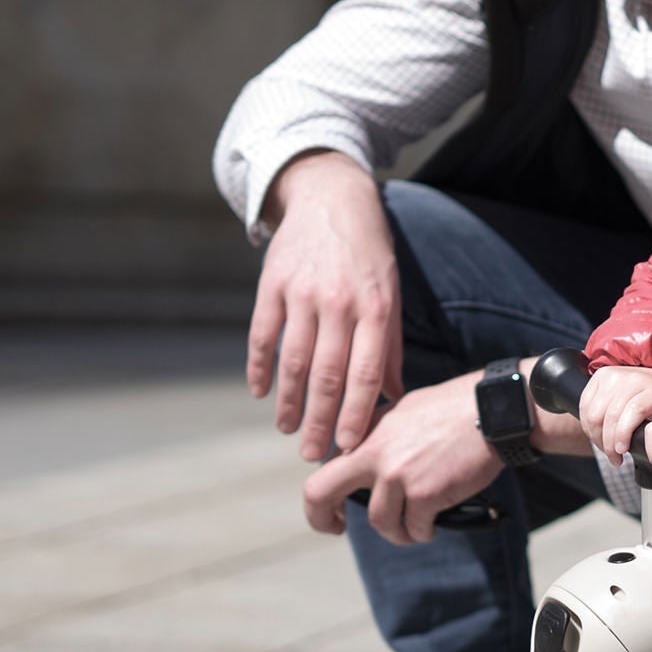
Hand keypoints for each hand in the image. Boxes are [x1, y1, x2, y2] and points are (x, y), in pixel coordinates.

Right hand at [248, 151, 403, 459]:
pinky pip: (262, 334)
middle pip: (326, 375)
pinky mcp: (272, 283)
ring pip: (292, 360)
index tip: (348, 446)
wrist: (332, 198)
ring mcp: (302, 292)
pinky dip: (259, 366)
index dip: (355, 413)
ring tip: (287, 428)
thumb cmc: (369, 253)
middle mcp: (339, 303)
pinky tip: (261, 391)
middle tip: (312, 453)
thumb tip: (392, 397)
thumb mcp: (391, 293)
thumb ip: (388, 346)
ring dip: (288, 401)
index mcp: (375, 308)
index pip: (365, 373)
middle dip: (318, 420)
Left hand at [301, 371, 496, 543]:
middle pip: (319, 492)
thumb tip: (368, 464)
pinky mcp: (424, 494)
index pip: (324, 467)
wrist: (492, 411)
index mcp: (367, 431)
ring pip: (380, 522)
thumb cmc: (454, 408)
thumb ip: (380, 436)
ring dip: (397, 533)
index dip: (325, 493)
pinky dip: (424, 532)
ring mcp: (397, 474)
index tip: (336, 509)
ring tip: (413, 532)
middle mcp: (374, 452)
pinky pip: (415, 528)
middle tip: (336, 529)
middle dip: (321, 518)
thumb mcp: (403, 411)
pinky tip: (433, 527)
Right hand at [579, 366, 651, 464]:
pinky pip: (585, 405)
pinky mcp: (599, 376)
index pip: (634, 410)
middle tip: (615, 459)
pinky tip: (596, 435)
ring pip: (594, 413)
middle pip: (611, 415)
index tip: (622, 452)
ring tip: (606, 449)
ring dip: (596, 437)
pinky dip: (587, 425)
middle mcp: (633, 379)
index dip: (623, 434)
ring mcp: (614, 376)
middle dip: (608, 444)